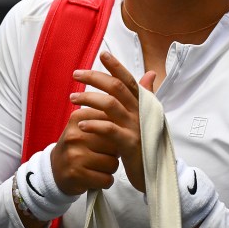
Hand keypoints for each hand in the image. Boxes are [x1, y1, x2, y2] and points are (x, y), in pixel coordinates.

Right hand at [49, 105, 120, 195]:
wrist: (55, 170)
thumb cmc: (79, 147)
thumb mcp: (86, 126)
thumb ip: (105, 118)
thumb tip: (129, 118)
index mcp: (78, 119)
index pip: (113, 123)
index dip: (117, 134)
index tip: (108, 139)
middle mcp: (75, 135)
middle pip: (115, 144)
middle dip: (115, 152)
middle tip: (103, 155)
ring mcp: (74, 156)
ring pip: (113, 163)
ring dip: (110, 168)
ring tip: (99, 166)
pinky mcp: (76, 175)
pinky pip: (106, 179)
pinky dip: (105, 181)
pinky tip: (96, 177)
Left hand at [69, 51, 156, 192]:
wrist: (156, 173)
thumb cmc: (148, 143)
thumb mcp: (147, 117)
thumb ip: (145, 95)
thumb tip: (150, 73)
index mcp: (143, 104)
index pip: (129, 80)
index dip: (116, 66)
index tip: (102, 54)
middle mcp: (140, 112)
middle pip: (116, 87)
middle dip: (94, 77)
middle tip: (75, 74)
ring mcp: (136, 127)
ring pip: (110, 104)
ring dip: (88, 98)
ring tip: (72, 98)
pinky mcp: (130, 144)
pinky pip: (109, 129)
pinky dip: (94, 124)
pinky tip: (81, 123)